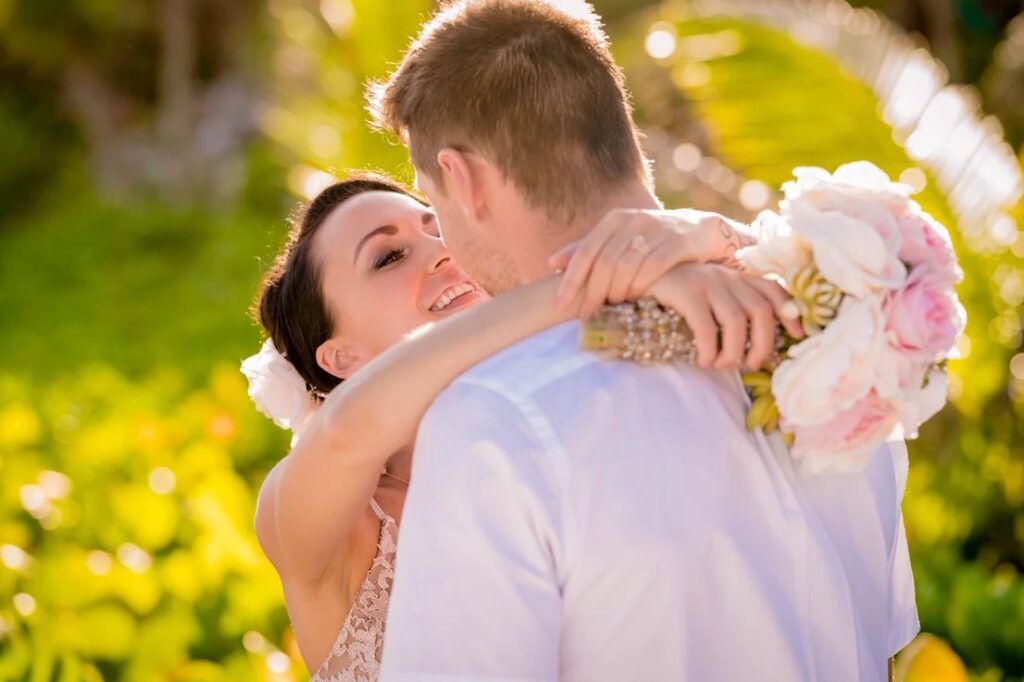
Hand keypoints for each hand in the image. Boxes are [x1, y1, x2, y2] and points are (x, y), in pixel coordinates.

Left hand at [548, 208, 756, 318]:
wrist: (700, 231)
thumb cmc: (651, 241)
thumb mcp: (618, 240)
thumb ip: (587, 250)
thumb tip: (552, 264)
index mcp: (613, 219)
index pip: (585, 252)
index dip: (571, 280)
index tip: (560, 304)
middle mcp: (632, 220)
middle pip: (604, 262)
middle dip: (592, 292)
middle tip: (586, 315)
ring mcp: (656, 229)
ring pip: (626, 266)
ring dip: (615, 292)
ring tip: (610, 310)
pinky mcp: (677, 241)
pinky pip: (653, 267)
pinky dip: (640, 286)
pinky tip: (634, 301)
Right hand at [648, 263, 803, 370]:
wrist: (645, 270)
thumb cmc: (683, 291)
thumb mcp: (714, 293)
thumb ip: (735, 306)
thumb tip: (755, 345)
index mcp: (739, 277)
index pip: (774, 292)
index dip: (790, 314)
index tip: (797, 337)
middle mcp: (729, 277)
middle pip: (760, 312)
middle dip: (762, 345)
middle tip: (750, 365)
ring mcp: (708, 283)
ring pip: (736, 322)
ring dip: (732, 353)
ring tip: (721, 366)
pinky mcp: (687, 293)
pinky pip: (705, 326)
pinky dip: (709, 349)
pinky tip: (703, 360)